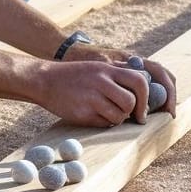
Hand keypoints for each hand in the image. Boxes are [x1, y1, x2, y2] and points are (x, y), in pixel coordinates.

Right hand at [38, 59, 173, 126]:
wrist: (44, 80)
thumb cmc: (74, 76)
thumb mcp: (97, 68)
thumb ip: (118, 76)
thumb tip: (144, 93)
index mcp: (107, 69)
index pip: (140, 81)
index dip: (146, 98)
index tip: (143, 108)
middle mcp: (101, 82)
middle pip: (131, 102)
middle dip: (133, 112)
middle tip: (130, 116)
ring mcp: (91, 98)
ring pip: (119, 115)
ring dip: (118, 118)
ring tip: (109, 113)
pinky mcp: (83, 113)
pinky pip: (105, 123)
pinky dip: (105, 123)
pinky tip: (95, 115)